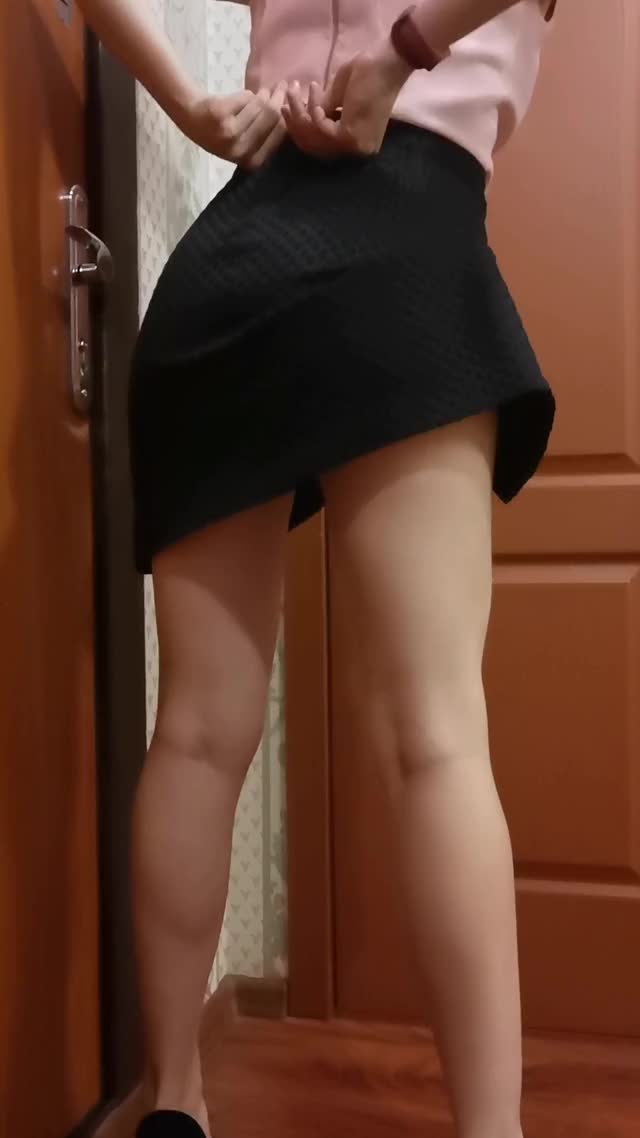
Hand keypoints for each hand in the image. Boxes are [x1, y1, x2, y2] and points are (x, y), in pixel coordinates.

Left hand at [180, 84, 287, 168]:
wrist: (191, 118)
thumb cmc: (222, 132)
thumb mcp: (245, 143)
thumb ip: (266, 135)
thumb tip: (293, 114)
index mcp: (251, 161)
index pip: (279, 135)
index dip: (288, 116)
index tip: (293, 102)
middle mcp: (241, 150)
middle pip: (271, 117)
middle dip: (279, 99)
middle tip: (284, 86)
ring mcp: (229, 132)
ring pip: (259, 105)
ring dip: (263, 94)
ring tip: (265, 91)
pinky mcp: (220, 113)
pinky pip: (245, 97)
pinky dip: (246, 94)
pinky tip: (246, 95)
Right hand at [283, 39, 412, 158]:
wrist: (386, 63)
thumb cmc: (367, 73)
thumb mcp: (338, 94)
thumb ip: (323, 110)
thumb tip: (303, 117)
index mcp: (356, 143)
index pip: (320, 146)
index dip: (300, 130)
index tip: (287, 109)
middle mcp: (355, 151)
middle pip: (314, 146)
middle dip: (296, 122)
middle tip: (287, 101)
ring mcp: (353, 146)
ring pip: (315, 137)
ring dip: (300, 113)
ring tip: (295, 91)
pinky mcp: (350, 137)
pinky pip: (320, 130)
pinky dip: (312, 113)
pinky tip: (313, 97)